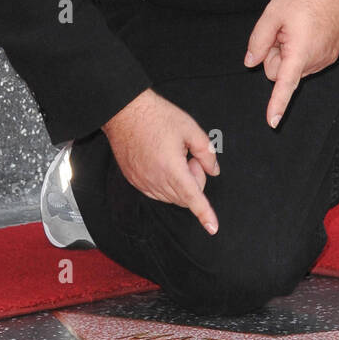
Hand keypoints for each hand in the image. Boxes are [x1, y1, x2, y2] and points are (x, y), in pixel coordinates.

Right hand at [101, 89, 220, 233]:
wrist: (125, 111)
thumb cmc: (156, 116)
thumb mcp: (190, 128)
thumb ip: (206, 152)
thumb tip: (214, 171)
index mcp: (171, 168)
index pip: (193, 198)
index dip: (205, 214)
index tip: (213, 228)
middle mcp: (155, 179)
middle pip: (185, 197)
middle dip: (194, 180)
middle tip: (190, 156)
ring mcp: (142, 182)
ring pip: (170, 196)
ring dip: (180, 182)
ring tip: (174, 155)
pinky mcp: (134, 180)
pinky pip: (156, 192)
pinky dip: (166, 183)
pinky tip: (164, 161)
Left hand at [244, 0, 338, 128]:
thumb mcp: (273, 14)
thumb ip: (258, 41)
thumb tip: (251, 62)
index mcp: (300, 51)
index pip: (285, 84)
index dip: (277, 104)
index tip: (272, 121)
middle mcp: (315, 59)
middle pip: (281, 73)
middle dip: (275, 56)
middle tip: (281, 31)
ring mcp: (325, 58)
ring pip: (293, 66)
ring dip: (289, 51)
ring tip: (297, 27)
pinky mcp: (330, 54)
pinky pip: (306, 60)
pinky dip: (301, 49)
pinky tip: (306, 29)